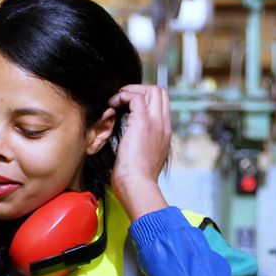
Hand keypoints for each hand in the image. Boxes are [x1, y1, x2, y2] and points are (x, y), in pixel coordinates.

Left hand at [107, 85, 170, 218]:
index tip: (126, 105)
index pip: (161, 104)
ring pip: (152, 90)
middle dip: (138, 89)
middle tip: (120, 99)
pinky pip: (136, 97)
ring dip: (130, 91)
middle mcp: (163, 125)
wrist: (137, 185)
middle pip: (160, 92)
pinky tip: (112, 106)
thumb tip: (130, 141)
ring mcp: (155, 122)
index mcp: (164, 132)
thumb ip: (140, 144)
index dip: (144, 98)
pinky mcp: (142, 123)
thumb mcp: (142, 157)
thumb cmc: (134, 177)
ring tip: (115, 101)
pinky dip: (122, 96)